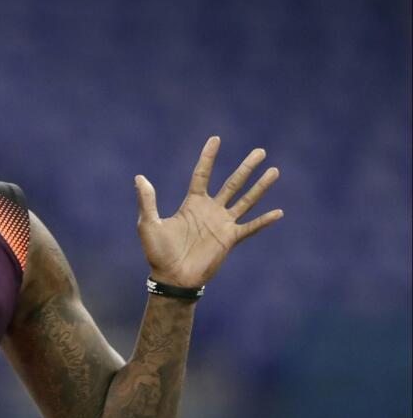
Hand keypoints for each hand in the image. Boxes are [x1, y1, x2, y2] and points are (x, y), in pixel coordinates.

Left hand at [135, 136, 282, 287]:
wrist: (172, 278)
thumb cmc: (158, 253)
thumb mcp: (149, 224)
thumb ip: (147, 201)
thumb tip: (139, 177)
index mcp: (192, 203)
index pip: (202, 174)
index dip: (208, 157)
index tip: (216, 139)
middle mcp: (210, 210)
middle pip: (232, 183)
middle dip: (246, 167)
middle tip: (260, 151)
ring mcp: (222, 224)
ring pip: (246, 200)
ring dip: (260, 187)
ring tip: (274, 170)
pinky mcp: (229, 239)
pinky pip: (250, 227)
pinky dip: (264, 220)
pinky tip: (279, 212)